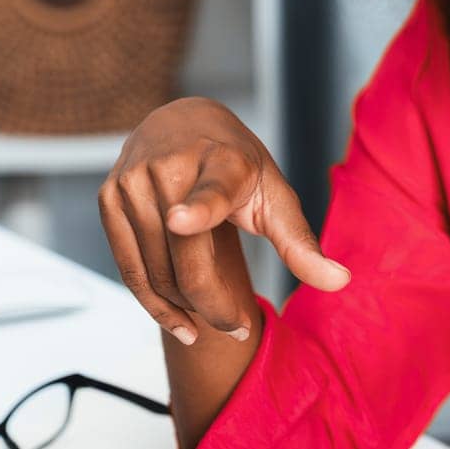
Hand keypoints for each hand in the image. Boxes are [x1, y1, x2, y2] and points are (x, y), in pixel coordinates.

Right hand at [98, 96, 351, 346]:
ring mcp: (132, 179)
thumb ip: (300, 242)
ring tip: (214, 320)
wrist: (182, 120)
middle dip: (214, 305)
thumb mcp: (274, 194)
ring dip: (185, 309)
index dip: (198, 208)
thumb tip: (341, 283)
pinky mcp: (108, 196)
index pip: (210, 189)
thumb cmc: (237, 165)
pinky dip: (153, 303)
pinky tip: (181, 323)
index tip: (182, 220)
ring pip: (156, 270)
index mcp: (221, 160)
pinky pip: (128, 268)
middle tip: (239, 327)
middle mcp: (170, 164)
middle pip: (185, 257)